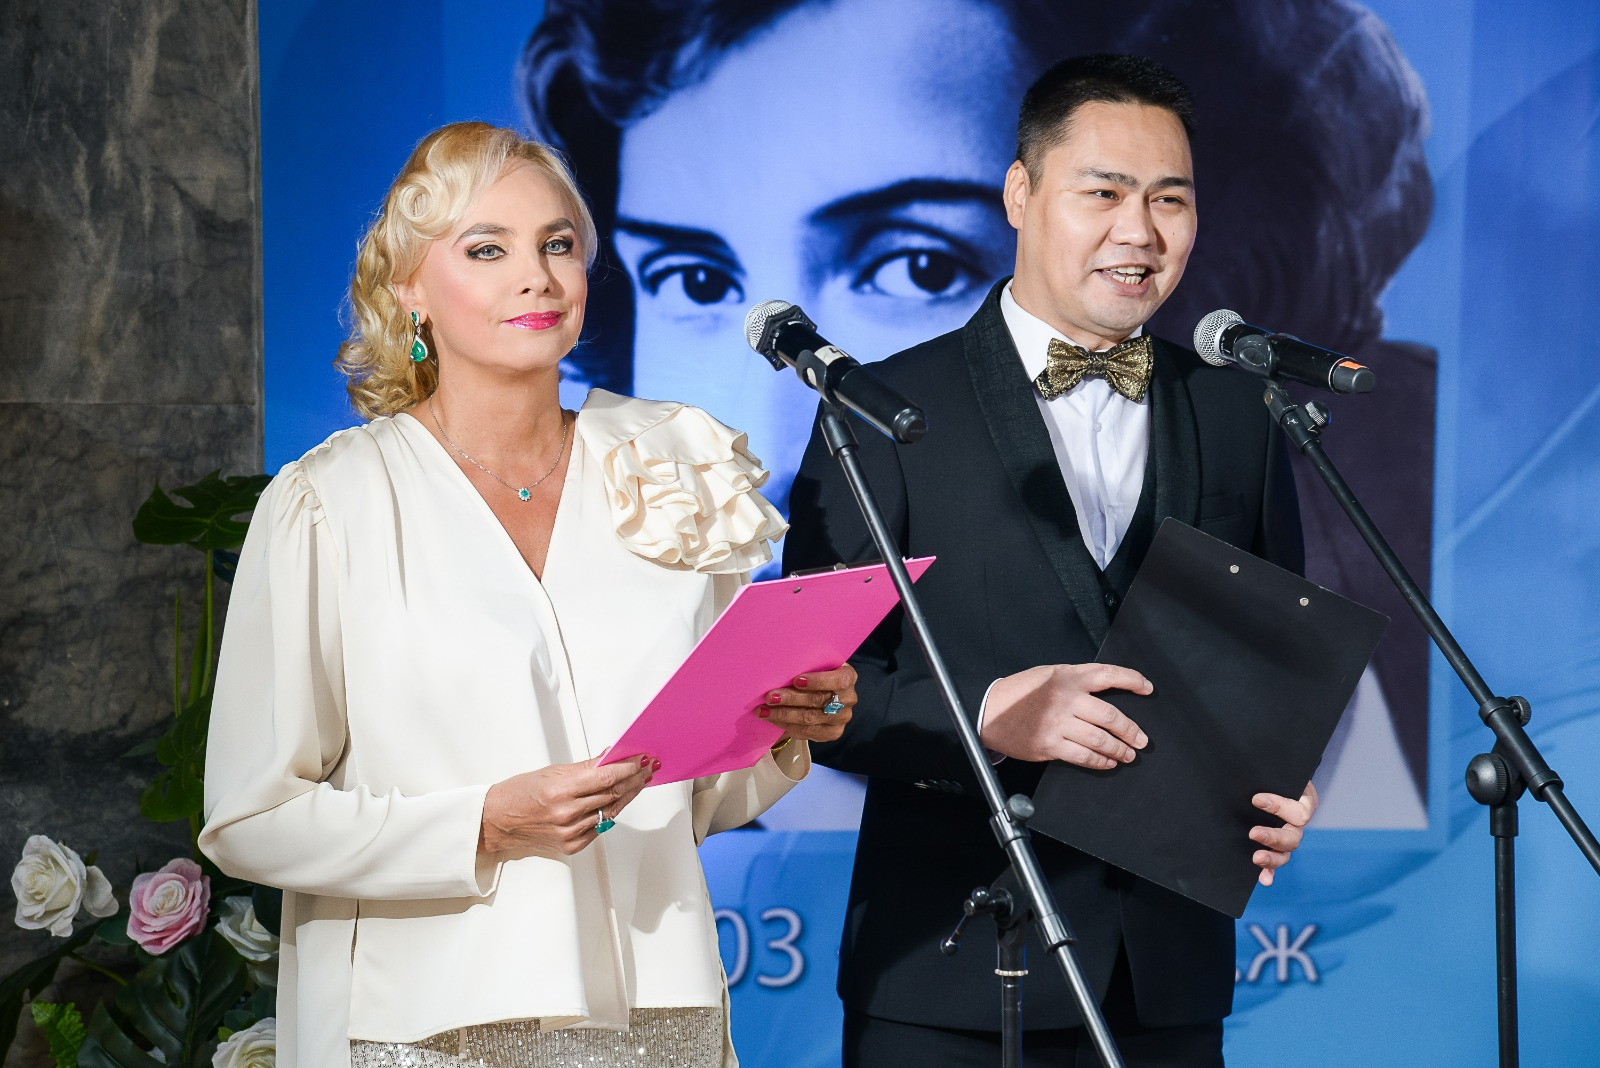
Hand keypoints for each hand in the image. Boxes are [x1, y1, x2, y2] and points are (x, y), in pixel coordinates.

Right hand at [479, 755, 655, 854]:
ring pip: (611, 812)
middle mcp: (567, 814)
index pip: (607, 777)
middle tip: (647, 769)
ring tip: (639, 782)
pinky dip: (611, 813)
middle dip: (634, 780)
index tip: (642, 760)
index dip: (629, 768)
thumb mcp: (552, 772)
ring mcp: (570, 832)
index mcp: (561, 791)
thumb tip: (610, 756)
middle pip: (613, 795)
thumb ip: (586, 767)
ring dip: (627, 796)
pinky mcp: (571, 846)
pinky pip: (600, 828)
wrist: (497, 820)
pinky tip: (619, 801)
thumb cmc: (519, 793)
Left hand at [758, 664, 857, 745]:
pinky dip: (787, 726)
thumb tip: (782, 668)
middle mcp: (848, 699)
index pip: (838, 680)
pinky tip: (773, 720)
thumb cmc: (817, 673)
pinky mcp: (832, 733)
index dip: (817, 681)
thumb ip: (807, 666)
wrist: (826, 692)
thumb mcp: (818, 665)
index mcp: (848, 677)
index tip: (795, 680)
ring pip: (809, 718)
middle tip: (770, 697)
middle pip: (818, 700)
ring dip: (783, 715)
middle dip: (791, 699)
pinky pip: (807, 732)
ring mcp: (841, 719)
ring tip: (764, 711)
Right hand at [980, 663, 1150, 766]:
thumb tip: (1108, 694)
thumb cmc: (1019, 692)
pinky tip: (1107, 762)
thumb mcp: (1049, 675)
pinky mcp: (1049, 745)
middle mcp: (1065, 698)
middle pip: (1110, 715)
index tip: (1147, 688)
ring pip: (1100, 739)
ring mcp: (1057, 723)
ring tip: (1128, 754)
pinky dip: (1100, 762)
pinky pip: (1083, 756)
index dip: (1132, 680)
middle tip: (1141, 739)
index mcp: (1067, 676)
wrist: (989, 711)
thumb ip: (1076, 681)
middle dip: (1130, 730)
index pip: (1108, 675)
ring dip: (1119, 749)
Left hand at [1250, 780, 1318, 885]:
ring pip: (1285, 853)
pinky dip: (1269, 872)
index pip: (1298, 811)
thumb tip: (1249, 766)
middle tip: (1253, 833)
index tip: (1256, 799)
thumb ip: (1270, 771)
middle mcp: (1297, 824)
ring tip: (1256, 858)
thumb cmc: (1278, 773)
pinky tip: (1263, 879)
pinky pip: (1275, 863)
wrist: (1278, 779)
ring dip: (1271, 858)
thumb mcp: (1281, 770)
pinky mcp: (1276, 847)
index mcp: (1304, 803)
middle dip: (1272, 837)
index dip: (1278, 806)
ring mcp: (1287, 837)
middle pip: (1292, 837)